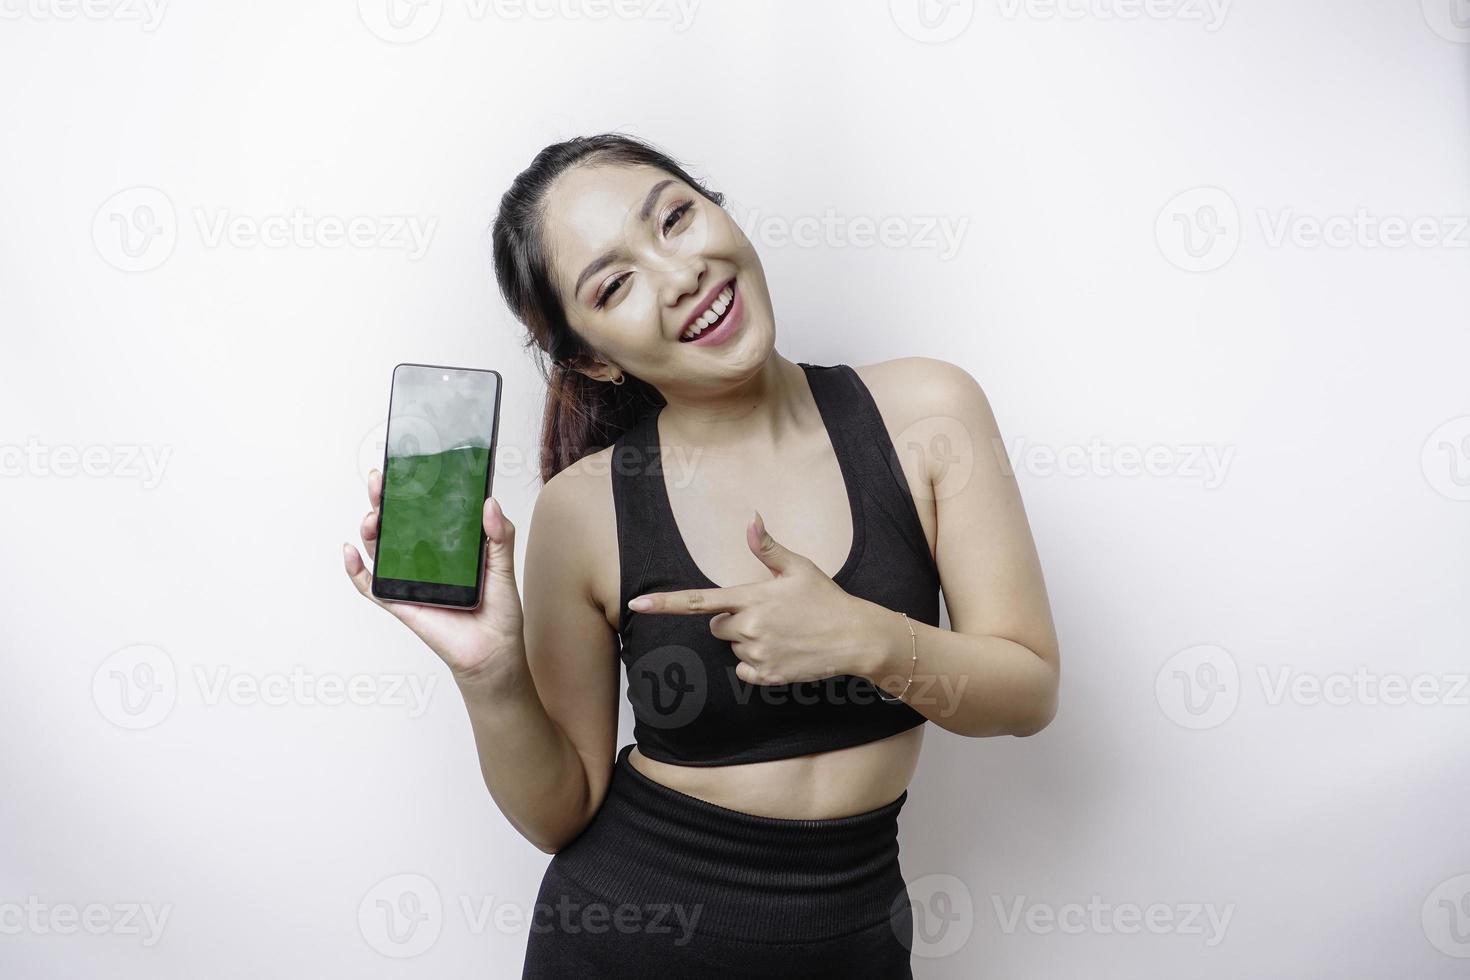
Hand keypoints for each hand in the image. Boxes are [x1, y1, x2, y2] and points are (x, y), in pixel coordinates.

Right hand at [342, 469, 525, 687]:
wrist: (493, 651)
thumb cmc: (498, 611)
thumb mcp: (503, 566)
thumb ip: (499, 535)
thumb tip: (489, 502)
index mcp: (447, 545)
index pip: (424, 512)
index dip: (410, 490)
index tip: (403, 468)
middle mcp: (424, 559)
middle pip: (395, 524)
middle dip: (383, 500)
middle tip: (379, 481)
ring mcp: (409, 580)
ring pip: (379, 549)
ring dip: (370, 530)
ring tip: (373, 517)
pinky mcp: (400, 602)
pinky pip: (371, 586)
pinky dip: (356, 570)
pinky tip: (350, 552)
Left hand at [627, 511, 868, 685]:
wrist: (855, 637)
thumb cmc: (826, 599)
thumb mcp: (799, 568)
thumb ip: (768, 548)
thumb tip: (752, 519)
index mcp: (751, 598)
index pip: (699, 601)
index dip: (665, 603)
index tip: (636, 605)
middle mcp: (749, 627)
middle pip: (717, 626)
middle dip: (733, 621)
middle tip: (767, 615)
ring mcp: (757, 653)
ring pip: (733, 648)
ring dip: (748, 641)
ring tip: (781, 633)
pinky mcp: (767, 675)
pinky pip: (744, 670)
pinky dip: (756, 664)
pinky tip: (781, 652)